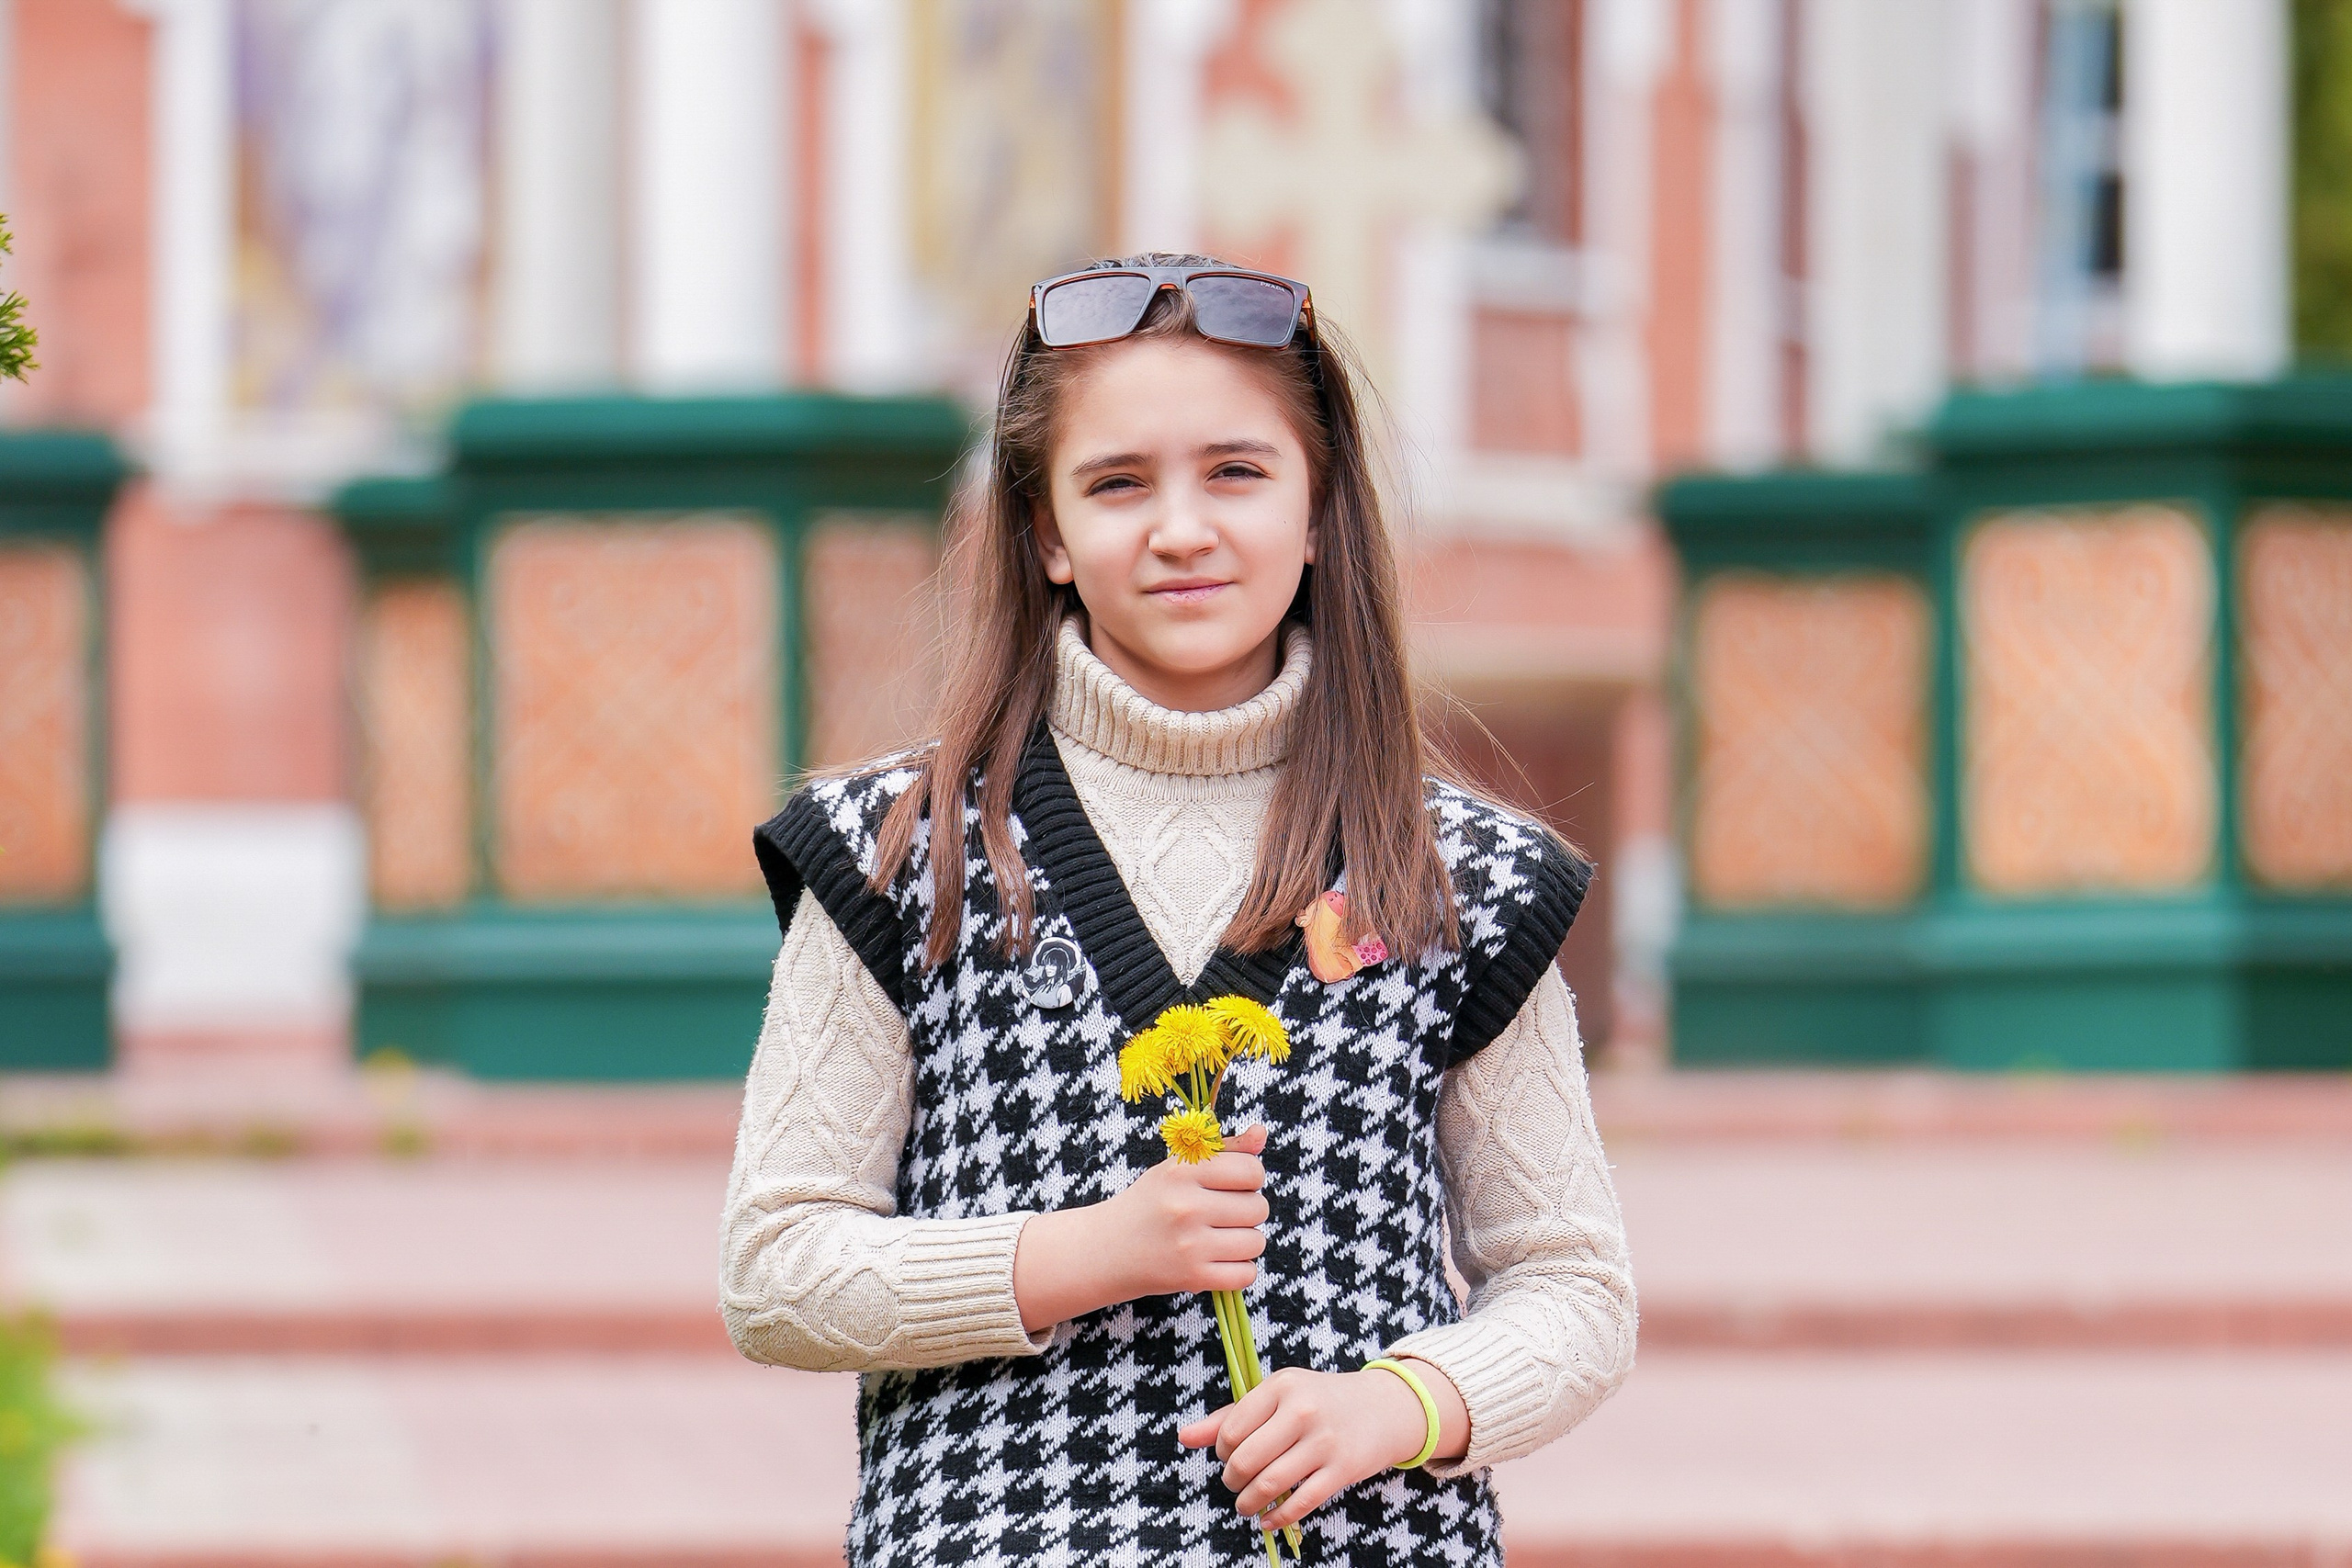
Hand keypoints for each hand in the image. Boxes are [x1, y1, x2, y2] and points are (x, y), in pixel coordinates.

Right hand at [1013, 1124, 1269, 1330]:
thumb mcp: (1178, 1168)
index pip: (1251, 1170)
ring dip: (1245, 1242)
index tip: (1233, 1185)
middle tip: (1223, 1214)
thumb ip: (1224, 1149)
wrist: (1105, 1250)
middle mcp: (1187, 1206)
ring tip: (1221, 1238)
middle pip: (1258, 1207)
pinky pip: (1247, 1274)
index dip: (1250, 1178)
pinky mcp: (1192, 1277)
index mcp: (1182, 1172)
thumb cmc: (1149, 1203)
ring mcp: (1190, 1245)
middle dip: (1247, 1211)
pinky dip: (1240, 1270)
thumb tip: (1262, 1132)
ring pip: (1256, 1241)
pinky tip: (1219, 1261)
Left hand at [1175, 1359, 1465, 1531]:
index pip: (1231, 1430)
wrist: (1384, 1408)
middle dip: (1233, 1481)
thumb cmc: (1320, 1401)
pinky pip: (1301, 1502)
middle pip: (1246, 1460)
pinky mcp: (1343, 1469)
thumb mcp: (1278, 1396)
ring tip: (1246, 1505)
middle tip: (1235, 1485)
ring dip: (1249, 1503)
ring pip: (1270, 1484)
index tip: (1230, 1456)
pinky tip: (1270, 1519)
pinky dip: (1278, 1517)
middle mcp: (1302, 1411)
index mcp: (1281, 1386)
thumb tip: (1183, 1438)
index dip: (1221, 1452)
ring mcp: (1324, 1441)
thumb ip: (1230, 1417)